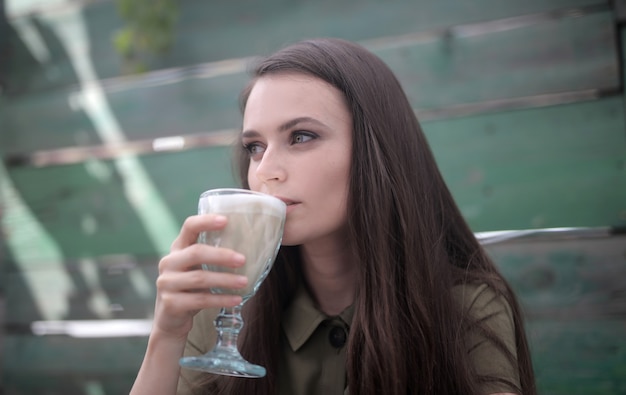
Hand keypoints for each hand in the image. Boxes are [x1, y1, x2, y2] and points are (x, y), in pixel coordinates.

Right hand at [152, 214, 247, 339]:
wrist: (171, 321)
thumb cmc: (191, 289)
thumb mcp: (197, 269)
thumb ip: (211, 258)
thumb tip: (250, 248)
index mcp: (177, 249)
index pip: (189, 227)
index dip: (206, 221)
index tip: (226, 220)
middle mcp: (168, 263)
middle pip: (196, 252)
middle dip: (222, 255)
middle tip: (243, 259)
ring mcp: (166, 283)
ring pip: (200, 278)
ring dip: (226, 280)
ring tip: (244, 282)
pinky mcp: (171, 303)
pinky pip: (201, 299)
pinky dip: (221, 299)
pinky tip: (237, 300)